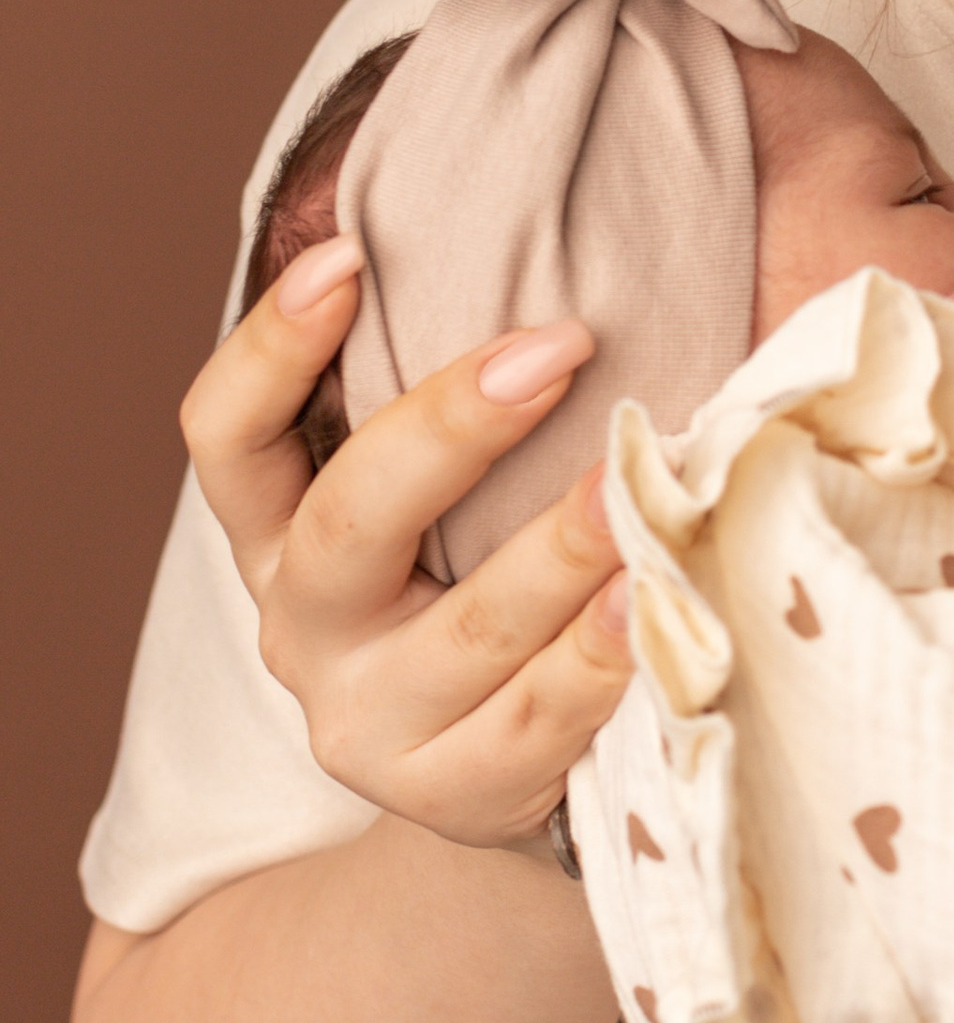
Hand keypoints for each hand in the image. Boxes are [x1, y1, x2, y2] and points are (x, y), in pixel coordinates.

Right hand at [181, 235, 635, 848]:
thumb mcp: (455, 489)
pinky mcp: (458, 798)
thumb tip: (565, 225)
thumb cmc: (500, 576)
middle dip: (450, 429)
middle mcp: (306, 629)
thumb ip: (468, 393)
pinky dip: (602, 655)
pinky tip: (657, 597)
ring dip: (555, 549)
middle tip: (560, 347)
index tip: (351, 256)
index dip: (271, 346)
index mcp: (280, 536)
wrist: (534, 767)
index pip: (228, 437)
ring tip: (629, 481)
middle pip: (345, 523)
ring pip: (465, 629)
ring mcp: (375, 726)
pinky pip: (539, 721)